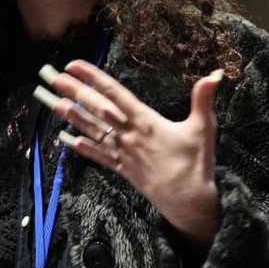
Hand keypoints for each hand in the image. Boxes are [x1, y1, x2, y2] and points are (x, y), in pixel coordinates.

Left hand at [36, 61, 224, 251]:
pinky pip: (100, 156)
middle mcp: (129, 135)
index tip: (74, 65)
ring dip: (72, 117)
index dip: (93, 77)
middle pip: (97, 109)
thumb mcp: (204, 128)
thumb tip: (215, 74)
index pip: (115, 93)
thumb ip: (203, 99)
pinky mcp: (124, 169)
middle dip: (74, 92)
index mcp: (146, 121)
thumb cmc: (197, 164)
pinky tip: (70, 140)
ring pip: (93, 131)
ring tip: (54, 103)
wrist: (189, 201)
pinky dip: (84, 148)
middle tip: (53, 78)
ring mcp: (124, 153)